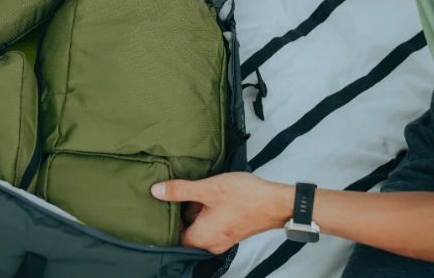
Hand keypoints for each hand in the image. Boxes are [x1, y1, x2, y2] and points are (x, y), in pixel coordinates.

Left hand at [151, 173, 292, 253]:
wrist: (277, 203)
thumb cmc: (245, 197)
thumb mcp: (208, 188)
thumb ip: (180, 190)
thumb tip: (156, 191)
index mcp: (202, 238)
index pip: (173, 236)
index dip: (167, 220)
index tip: (164, 202)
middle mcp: (210, 244)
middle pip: (185, 231)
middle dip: (181, 213)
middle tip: (177, 192)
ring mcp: (222, 239)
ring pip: (198, 226)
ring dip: (195, 210)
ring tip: (193, 190)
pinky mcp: (230, 231)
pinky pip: (210, 224)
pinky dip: (207, 211)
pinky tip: (208, 194)